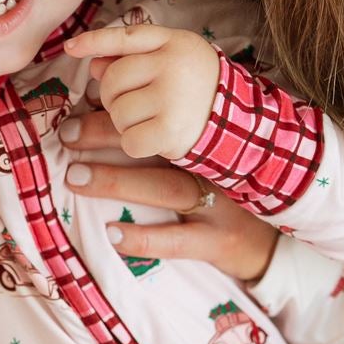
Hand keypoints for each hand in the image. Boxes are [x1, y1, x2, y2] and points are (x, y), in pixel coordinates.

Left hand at [61, 110, 279, 282]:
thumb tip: (115, 103)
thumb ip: (173, 135)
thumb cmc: (234, 195)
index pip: (163, 117)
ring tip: (75, 178)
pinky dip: (144, 239)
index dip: (122, 108)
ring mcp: (219, 206)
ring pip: (165, 189)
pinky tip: (112, 235)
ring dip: (117, 182)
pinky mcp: (218, 242)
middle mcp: (215, 168)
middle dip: (109, 137)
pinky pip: (177, 240)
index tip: (84, 100)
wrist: (277, 243)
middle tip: (67, 135)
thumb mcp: (212, 160)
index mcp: (211, 142)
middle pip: (159, 147)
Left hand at [63, 22, 219, 159]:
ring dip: (126, 123)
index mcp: (174, 43)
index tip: (70, 48)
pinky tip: (155, 139)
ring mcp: (172, 98)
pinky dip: (135, 144)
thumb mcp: (173, 61)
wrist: (238, 121)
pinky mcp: (170, 130)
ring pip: (118, 113)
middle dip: (115, 97)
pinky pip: (129, 140)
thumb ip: (135, 57)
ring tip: (152, 120)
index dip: (95, 41)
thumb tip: (94, 64)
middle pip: (113, 81)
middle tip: (137, 104)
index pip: (127, 36)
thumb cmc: (197, 89)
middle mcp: (172, 65)